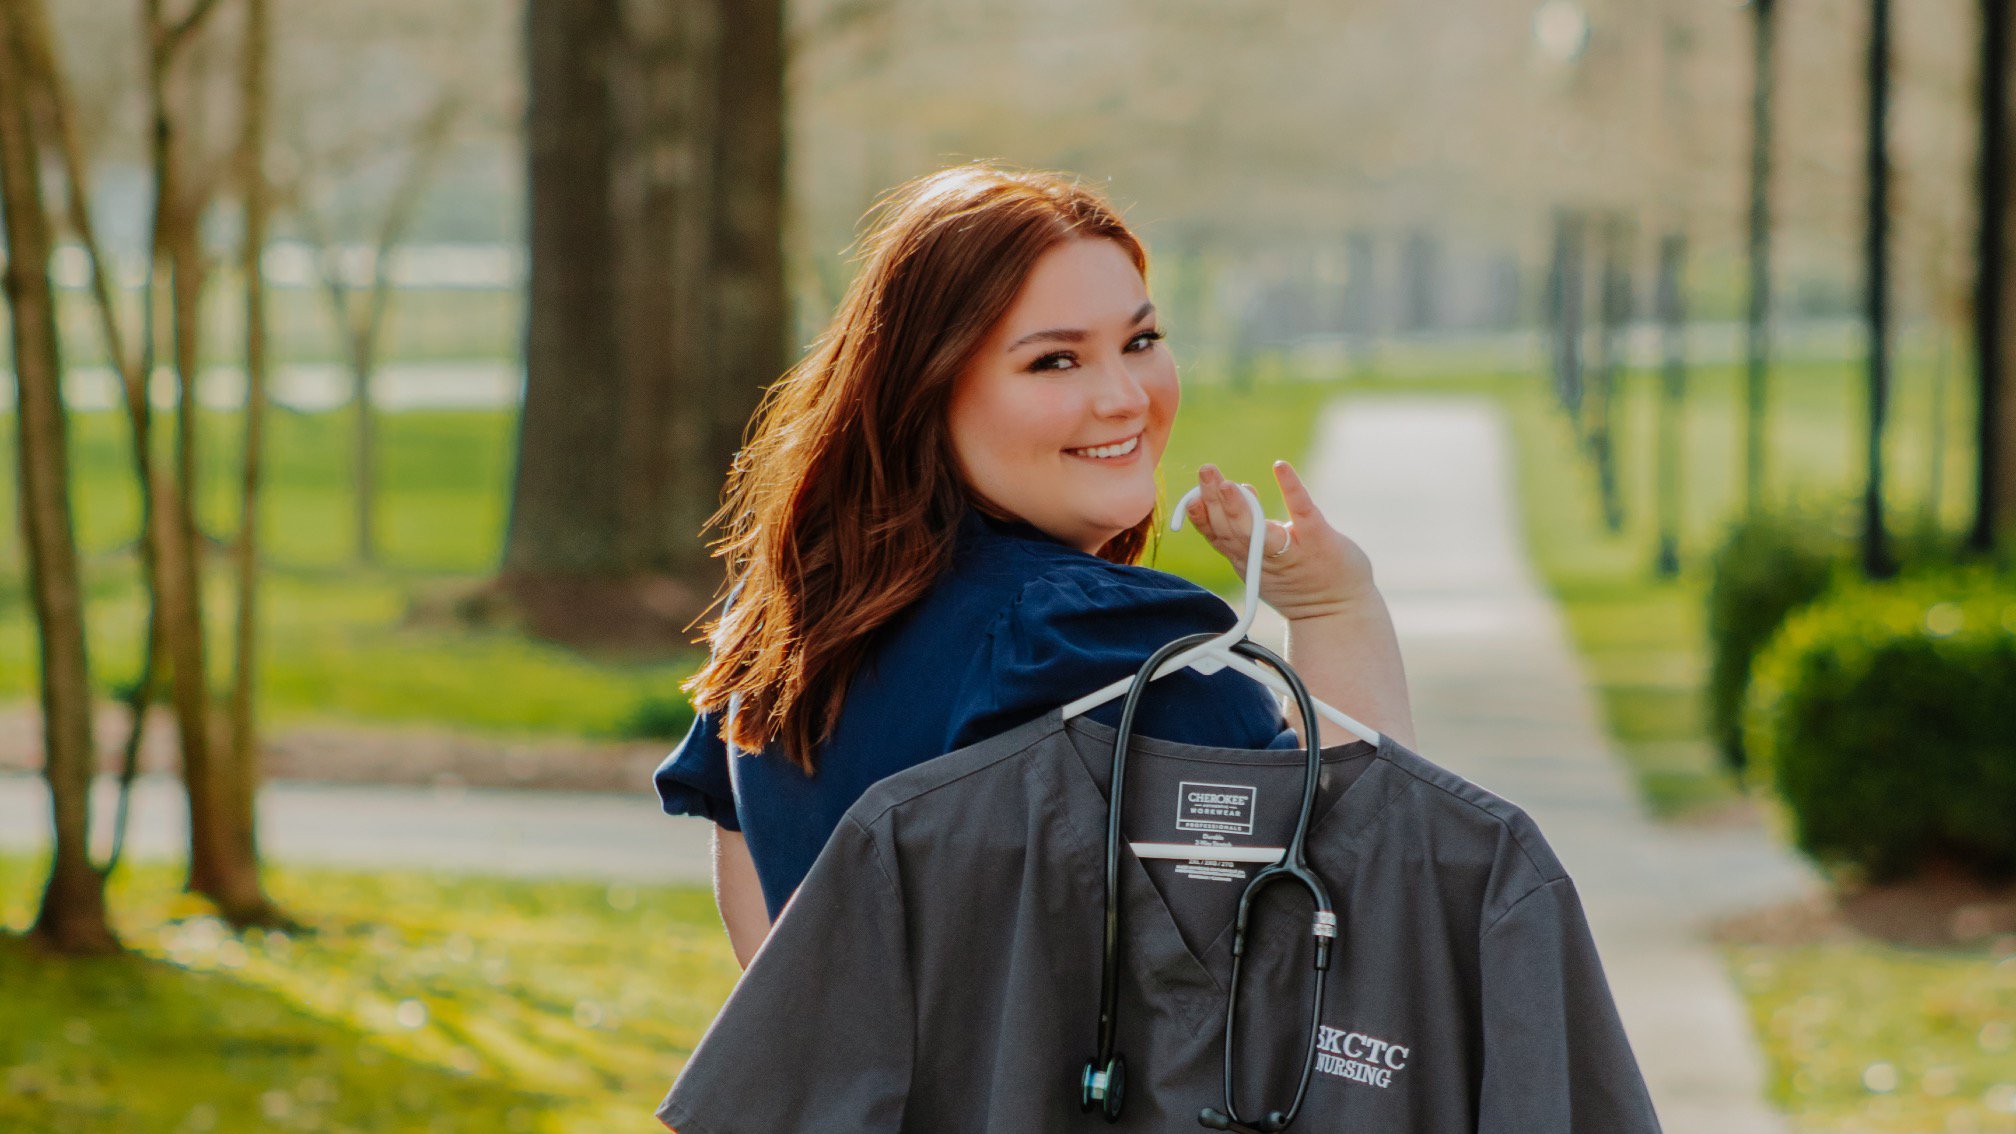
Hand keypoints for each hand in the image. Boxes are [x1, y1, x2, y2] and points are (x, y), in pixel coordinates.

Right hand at [1183, 461, 1376, 620]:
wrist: (1338, 614)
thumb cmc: (1300, 581)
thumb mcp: (1264, 559)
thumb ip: (1248, 530)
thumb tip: (1237, 489)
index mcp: (1247, 560)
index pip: (1217, 537)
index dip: (1201, 518)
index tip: (1190, 498)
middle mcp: (1263, 558)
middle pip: (1231, 530)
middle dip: (1214, 501)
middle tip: (1206, 472)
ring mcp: (1290, 552)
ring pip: (1257, 531)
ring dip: (1240, 506)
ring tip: (1228, 482)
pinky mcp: (1318, 541)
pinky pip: (1302, 512)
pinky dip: (1291, 488)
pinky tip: (1281, 467)